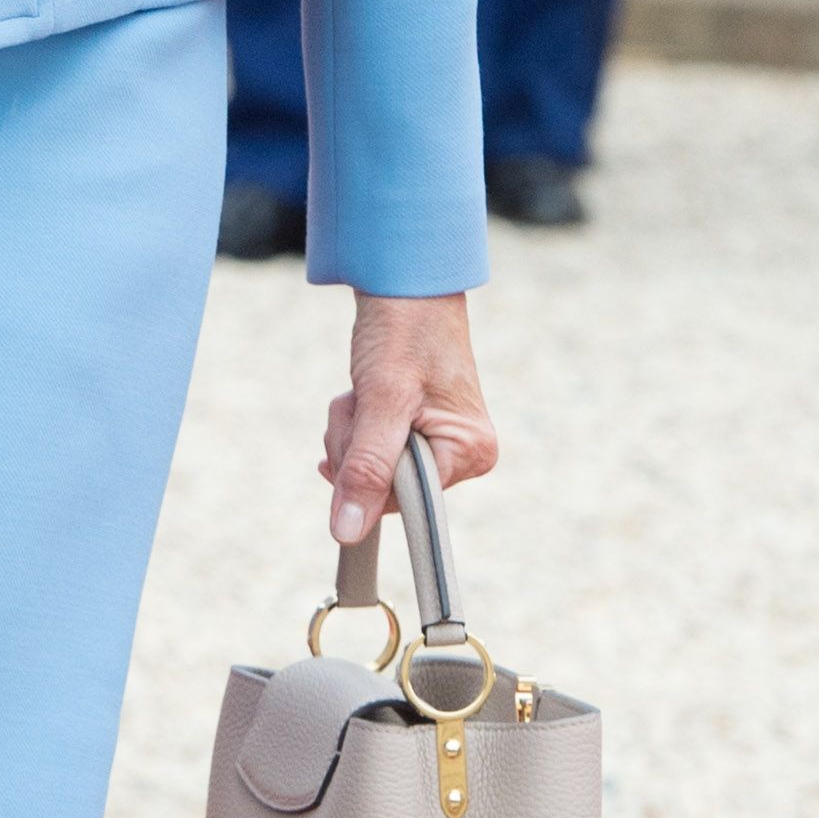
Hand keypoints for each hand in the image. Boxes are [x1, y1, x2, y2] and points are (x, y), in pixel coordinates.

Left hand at [323, 293, 495, 549]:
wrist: (405, 285)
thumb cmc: (404, 331)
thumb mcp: (381, 402)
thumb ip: (367, 469)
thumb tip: (348, 533)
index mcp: (470, 452)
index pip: (402, 502)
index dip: (367, 476)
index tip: (358, 433)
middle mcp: (464, 453)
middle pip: (383, 486)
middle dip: (355, 446)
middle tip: (362, 401)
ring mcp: (440, 443)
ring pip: (369, 468)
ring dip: (350, 432)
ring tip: (363, 392)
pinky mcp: (417, 432)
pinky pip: (370, 451)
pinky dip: (355, 426)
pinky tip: (362, 396)